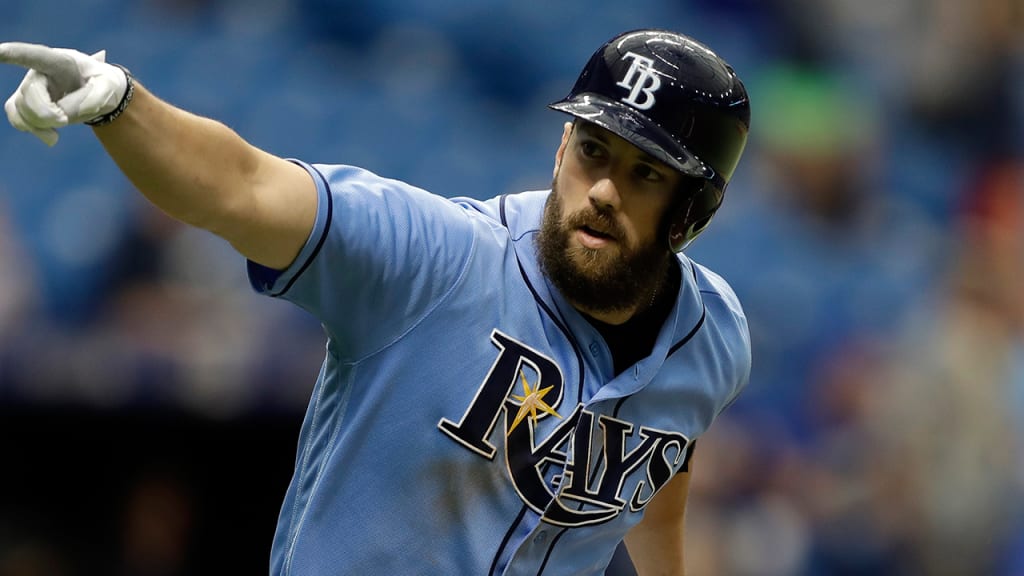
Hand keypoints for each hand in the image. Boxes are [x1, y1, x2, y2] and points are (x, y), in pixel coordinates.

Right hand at [0, 42, 128, 145]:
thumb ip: (97, 96)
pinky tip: (51, 136)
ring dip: (40, 124)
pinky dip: (32, 130)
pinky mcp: (26, 103)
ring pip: (21, 109)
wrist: (96, 92)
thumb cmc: (103, 82)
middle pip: (29, 94)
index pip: (36, 56)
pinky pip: (17, 118)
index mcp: (59, 61)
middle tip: (64, 121)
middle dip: (46, 114)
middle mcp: (38, 71)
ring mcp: (29, 86)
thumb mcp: (111, 85)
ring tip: (60, 128)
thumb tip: (70, 111)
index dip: (16, 54)